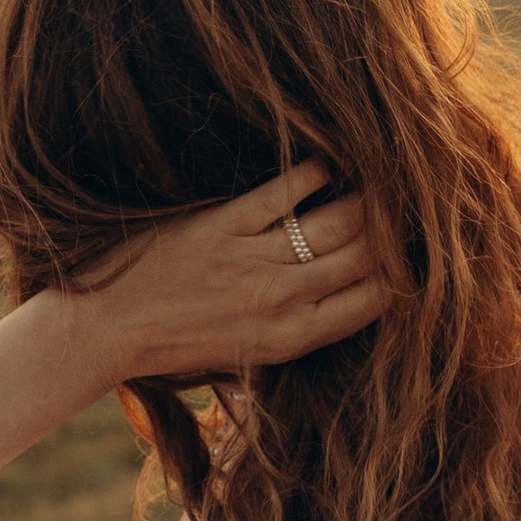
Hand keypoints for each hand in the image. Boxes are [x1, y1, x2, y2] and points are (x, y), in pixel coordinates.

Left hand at [61, 164, 390, 389]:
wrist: (105, 330)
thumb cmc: (171, 347)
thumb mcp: (243, 359)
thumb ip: (290, 334)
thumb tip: (333, 307)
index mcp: (290, 339)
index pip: (374, 301)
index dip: (404, 271)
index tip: (415, 248)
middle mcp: (281, 301)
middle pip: (366, 256)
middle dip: (396, 227)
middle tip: (411, 200)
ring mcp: (253, 261)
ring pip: (338, 222)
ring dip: (367, 196)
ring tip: (383, 176)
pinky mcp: (223, 226)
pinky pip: (286, 192)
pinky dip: (314, 172)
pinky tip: (329, 160)